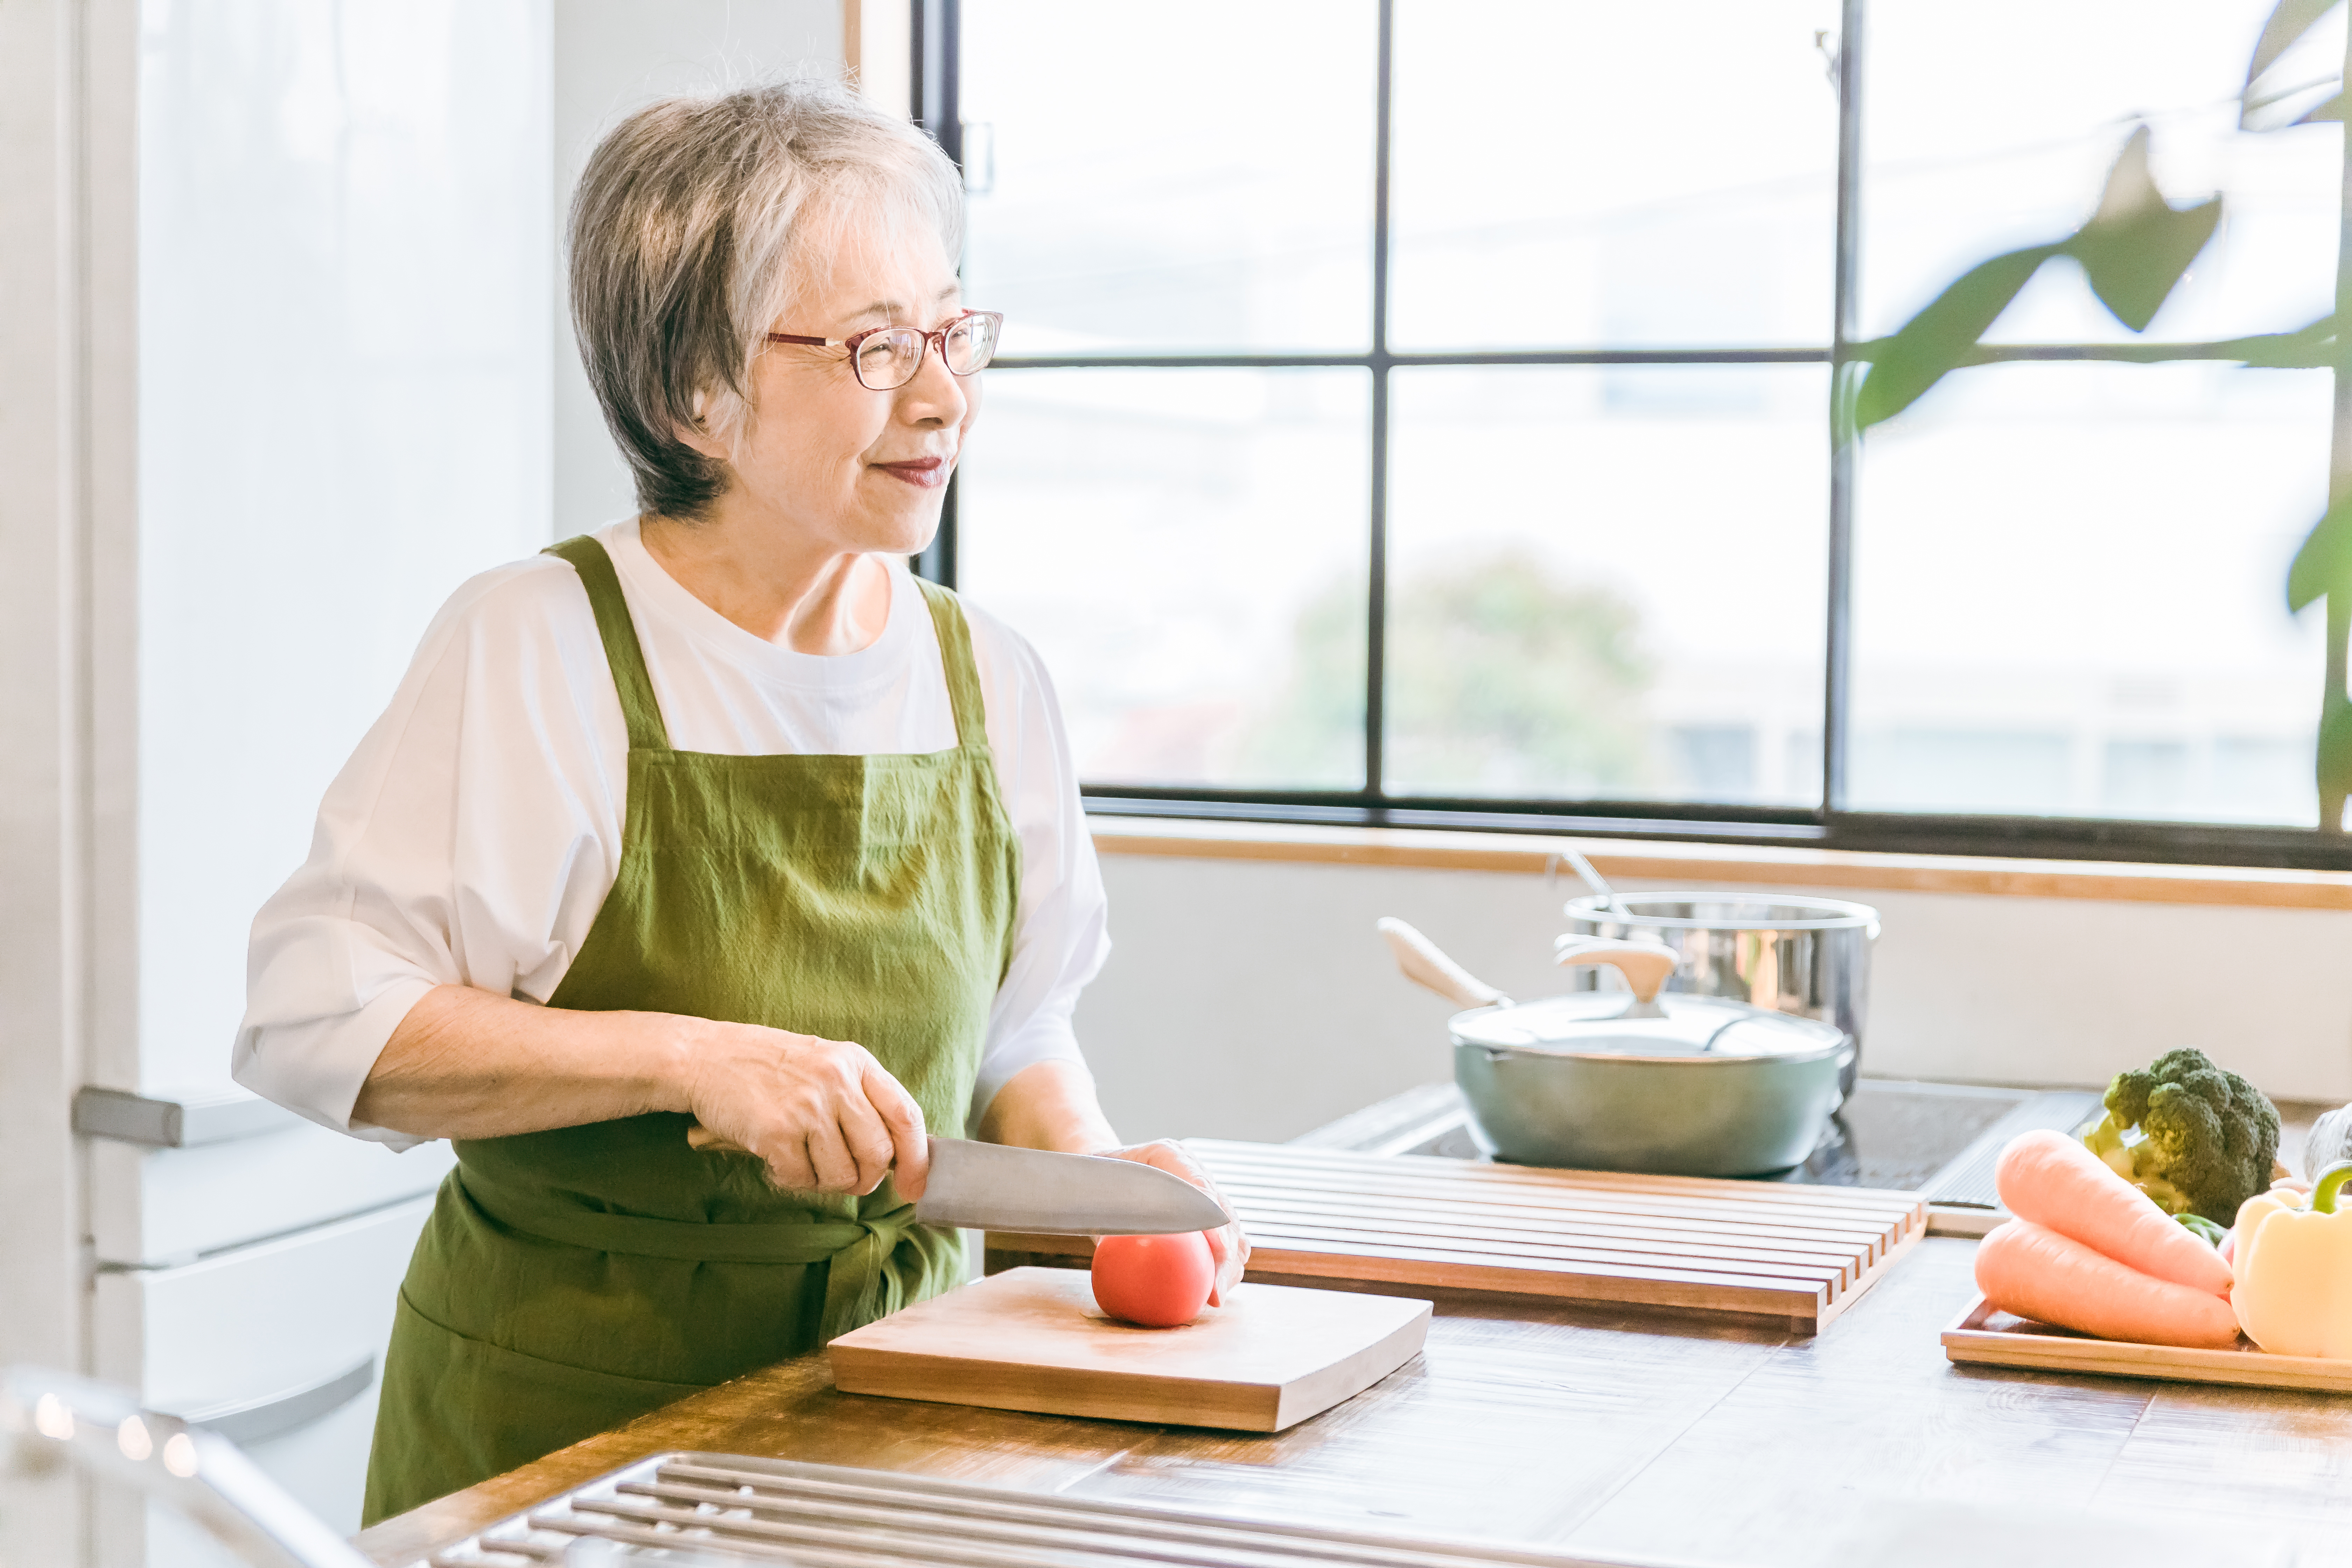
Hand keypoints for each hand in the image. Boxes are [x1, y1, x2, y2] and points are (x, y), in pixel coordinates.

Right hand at [677, 1018, 928, 1198]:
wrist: (704, 1057)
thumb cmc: (767, 1067)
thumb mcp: (825, 1064)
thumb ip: (860, 1099)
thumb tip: (897, 1156)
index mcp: (856, 1062)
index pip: (906, 1115)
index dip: (917, 1159)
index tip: (915, 1187)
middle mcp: (837, 1081)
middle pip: (878, 1153)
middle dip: (866, 1179)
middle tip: (845, 1179)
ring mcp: (807, 1106)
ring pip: (841, 1174)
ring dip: (824, 1182)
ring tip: (803, 1163)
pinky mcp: (776, 1131)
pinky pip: (801, 1179)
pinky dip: (791, 1180)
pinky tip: (776, 1161)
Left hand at [1098, 1140, 1249, 1305]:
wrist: (1098, 1169)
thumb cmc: (1092, 1181)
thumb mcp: (1093, 1194)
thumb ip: (1109, 1216)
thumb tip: (1113, 1250)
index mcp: (1167, 1155)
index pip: (1200, 1188)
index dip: (1213, 1222)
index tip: (1219, 1253)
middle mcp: (1191, 1169)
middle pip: (1222, 1212)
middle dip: (1226, 1254)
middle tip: (1216, 1292)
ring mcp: (1200, 1190)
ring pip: (1230, 1226)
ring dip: (1230, 1263)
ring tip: (1217, 1296)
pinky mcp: (1202, 1212)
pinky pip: (1223, 1237)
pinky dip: (1224, 1263)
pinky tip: (1214, 1289)